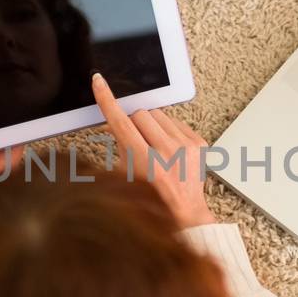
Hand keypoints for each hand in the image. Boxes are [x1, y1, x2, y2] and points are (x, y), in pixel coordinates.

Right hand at [91, 73, 215, 228]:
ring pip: (158, 114)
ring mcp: (186, 146)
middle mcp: (168, 153)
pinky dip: (166, 130)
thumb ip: (119, 145)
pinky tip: (166, 148)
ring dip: (150, 125)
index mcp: (146, 164)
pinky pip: (175, 121)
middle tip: (132, 139)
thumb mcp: (125, 176)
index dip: (107, 99)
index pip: (121, 122)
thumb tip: (112, 122)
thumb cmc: (152, 201)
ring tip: (152, 146)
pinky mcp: (198, 142)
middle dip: (132, 122)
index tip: (99, 82)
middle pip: (140, 114)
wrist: (185, 214)